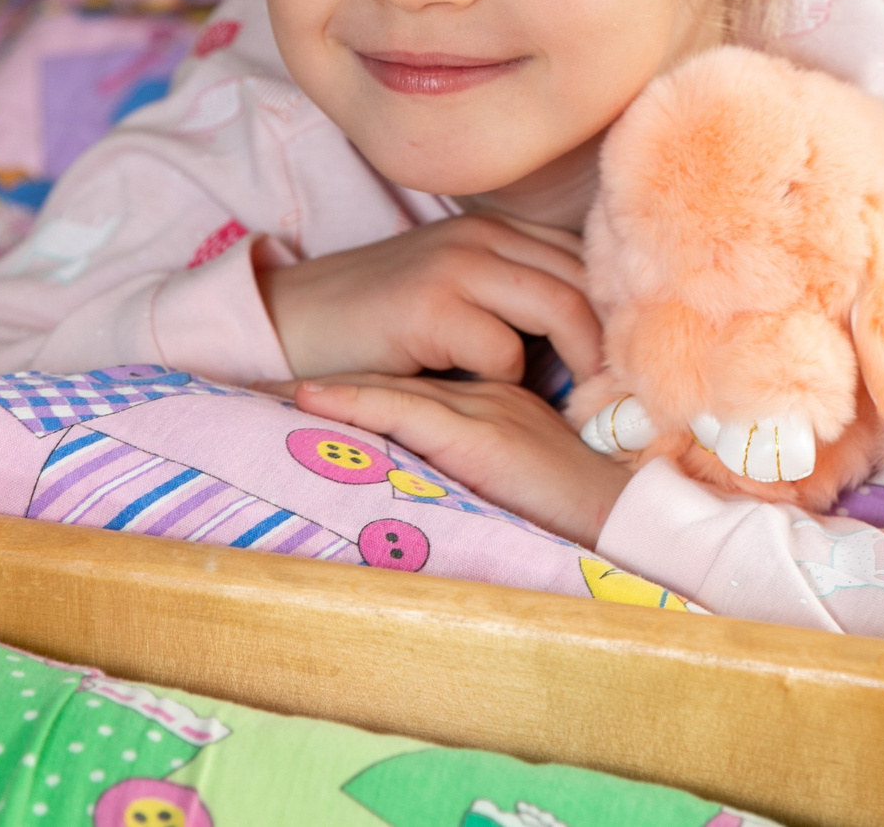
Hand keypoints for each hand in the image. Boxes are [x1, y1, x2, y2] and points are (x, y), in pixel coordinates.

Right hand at [257, 214, 601, 383]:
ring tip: (583, 404)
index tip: (632, 360)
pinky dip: (510, 382)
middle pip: (585, 280)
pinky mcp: (429, 307)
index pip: (585, 259)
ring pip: (560, 307)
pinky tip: (491, 398)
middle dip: (613, 341)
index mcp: (496, 229)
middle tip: (623, 394)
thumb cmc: (380, 322)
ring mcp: (455, 265)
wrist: (292, 320)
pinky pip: (504, 351)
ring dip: (580, 363)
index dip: (615, 311)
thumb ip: (514, 298)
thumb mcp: (455, 292)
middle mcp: (483, 235)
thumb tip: (592, 341)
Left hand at [287, 375, 634, 548]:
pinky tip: (306, 396)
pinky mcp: (478, 433)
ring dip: (325, 380)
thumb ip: (493, 455)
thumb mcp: (526, 472)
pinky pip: (402, 409)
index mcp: (501, 393)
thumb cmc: (583, 508)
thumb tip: (439, 472)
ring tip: (257, 389)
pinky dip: (351, 399)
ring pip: (391, 379)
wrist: (627, 518)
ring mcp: (483, 406)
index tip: (301, 387)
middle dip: (330, 366)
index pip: (417, 375)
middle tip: (256, 381)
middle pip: (396, 366)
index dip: (363, 376)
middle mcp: (488, 389)